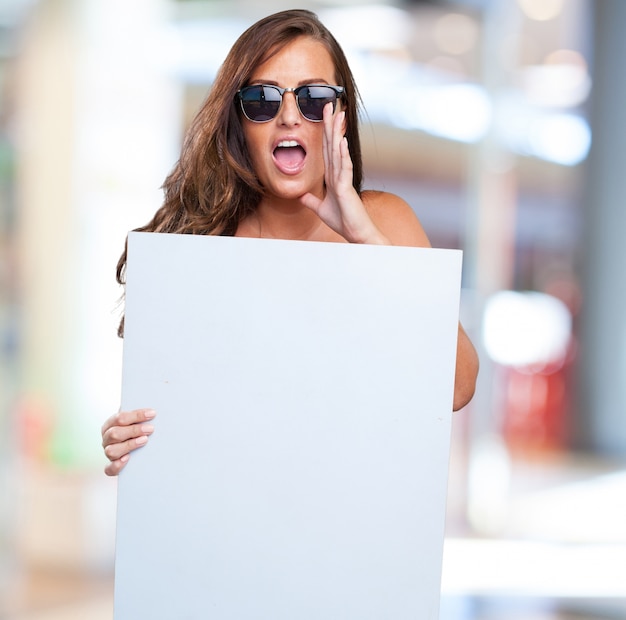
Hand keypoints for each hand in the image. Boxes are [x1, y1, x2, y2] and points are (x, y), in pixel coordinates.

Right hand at [101, 408, 154, 475]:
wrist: (132, 449)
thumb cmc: (134, 430)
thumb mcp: (134, 420)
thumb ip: (137, 414)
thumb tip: (151, 407)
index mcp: (109, 425)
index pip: (119, 417)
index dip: (136, 415)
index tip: (152, 414)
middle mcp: (106, 439)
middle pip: (115, 434)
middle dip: (134, 430)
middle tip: (151, 429)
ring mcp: (108, 453)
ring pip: (111, 451)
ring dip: (129, 445)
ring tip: (144, 440)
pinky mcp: (111, 467)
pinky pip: (109, 469)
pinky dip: (117, 465)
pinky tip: (128, 459)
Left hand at [299, 104, 388, 244]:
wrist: (357, 234)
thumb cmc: (344, 221)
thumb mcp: (321, 209)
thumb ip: (311, 201)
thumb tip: (301, 196)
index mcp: (333, 177)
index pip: (327, 150)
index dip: (325, 133)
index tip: (325, 115)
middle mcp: (339, 174)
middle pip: (333, 145)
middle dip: (330, 124)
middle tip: (330, 104)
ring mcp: (344, 180)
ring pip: (339, 152)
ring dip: (337, 133)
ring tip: (338, 114)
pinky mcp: (346, 188)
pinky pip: (344, 168)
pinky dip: (342, 154)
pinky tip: (341, 141)